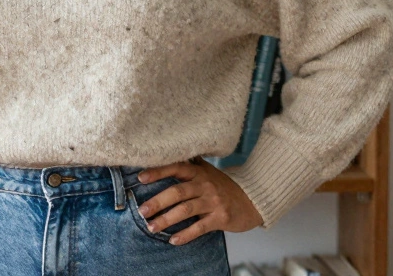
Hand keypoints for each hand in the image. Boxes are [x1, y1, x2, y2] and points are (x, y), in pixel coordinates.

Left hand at [135, 159, 263, 243]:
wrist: (252, 200)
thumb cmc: (223, 186)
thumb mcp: (208, 171)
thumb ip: (190, 164)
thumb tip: (169, 152)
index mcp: (199, 172)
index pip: (176, 168)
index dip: (158, 172)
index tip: (140, 178)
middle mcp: (205, 185)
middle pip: (178, 192)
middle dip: (158, 202)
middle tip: (142, 211)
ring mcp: (213, 202)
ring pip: (186, 210)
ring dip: (167, 220)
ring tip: (151, 227)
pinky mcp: (220, 218)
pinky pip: (200, 227)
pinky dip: (186, 235)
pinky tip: (173, 240)